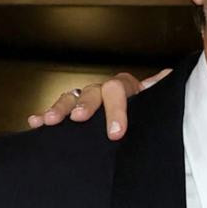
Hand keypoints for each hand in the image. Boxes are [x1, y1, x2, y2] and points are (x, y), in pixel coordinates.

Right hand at [27, 70, 169, 136]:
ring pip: (71, 98)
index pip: (118, 90)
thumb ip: (159, 93)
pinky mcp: (72, 113)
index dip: (117, 110)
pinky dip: (45, 115)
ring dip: (60, 108)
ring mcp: (86, 100)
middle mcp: (103, 91)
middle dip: (85, 105)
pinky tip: (35, 122)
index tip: (115, 132)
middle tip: (79, 119)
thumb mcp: (155, 106)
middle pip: (92, 92)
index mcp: (125, 88)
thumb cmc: (145, 114)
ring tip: (49, 121)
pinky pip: (57, 111)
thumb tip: (170, 75)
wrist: (134, 123)